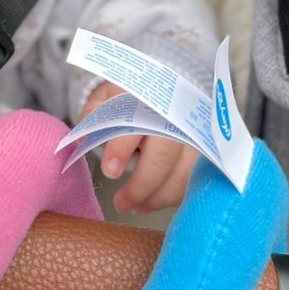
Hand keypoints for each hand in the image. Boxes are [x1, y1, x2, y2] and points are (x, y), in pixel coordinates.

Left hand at [78, 82, 198, 213]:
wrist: (168, 83)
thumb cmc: (133, 94)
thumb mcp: (108, 96)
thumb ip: (94, 115)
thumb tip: (79, 140)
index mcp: (145, 96)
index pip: (135, 123)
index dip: (121, 149)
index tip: (110, 171)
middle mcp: (176, 113)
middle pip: (164, 155)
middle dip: (142, 184)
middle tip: (121, 202)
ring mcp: (197, 131)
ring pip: (185, 171)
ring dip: (160, 196)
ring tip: (135, 206)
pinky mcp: (209, 148)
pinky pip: (198, 177)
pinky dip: (177, 194)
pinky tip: (156, 200)